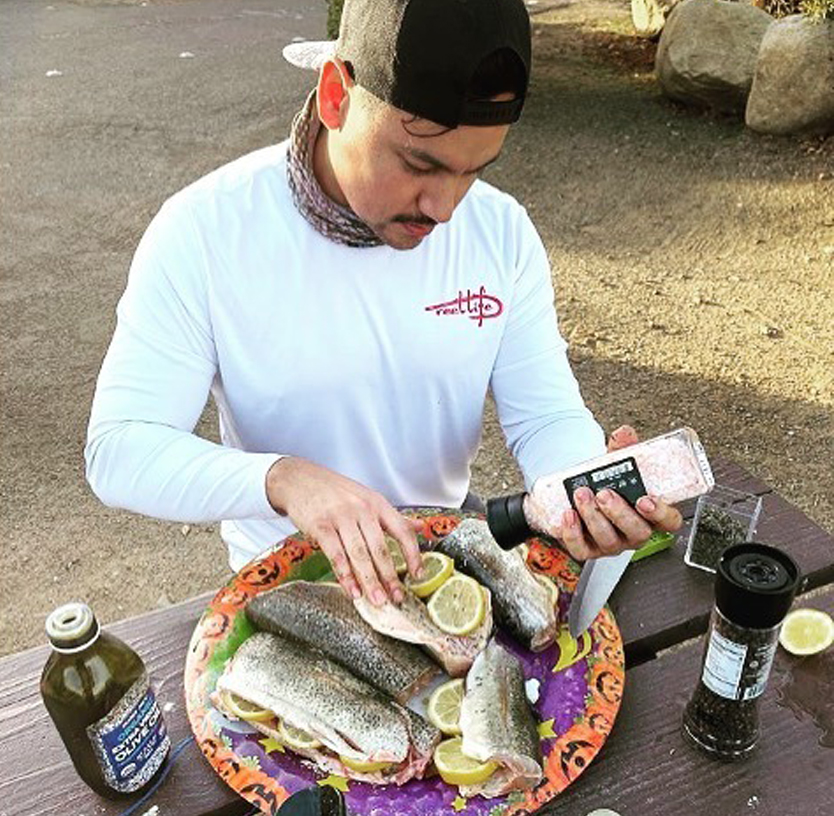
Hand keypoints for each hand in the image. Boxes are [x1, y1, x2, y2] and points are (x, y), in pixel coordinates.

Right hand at [265, 457, 423, 604]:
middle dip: (389, 576)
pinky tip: (352, 590)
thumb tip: (420, 527)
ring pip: (359, 554)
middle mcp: (362, 509)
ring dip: (369, 581)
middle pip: (380, 548)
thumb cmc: (334, 491)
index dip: (412, 554)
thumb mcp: (367, 497)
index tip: (418, 574)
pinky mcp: (320, 526)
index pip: (402, 530)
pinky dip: (345, 575)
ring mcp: (341, 517)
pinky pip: (336, 555)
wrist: (299, 479)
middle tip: (396, 597)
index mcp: (377, 503)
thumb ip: (392, 516)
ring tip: (377, 600)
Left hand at [558, 425, 682, 560]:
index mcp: (649, 514)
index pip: (669, 522)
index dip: (661, 514)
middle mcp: (633, 532)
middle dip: (620, 514)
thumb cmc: (605, 484)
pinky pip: (582, 550)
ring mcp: (612, 544)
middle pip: (638, 533)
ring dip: (593, 517)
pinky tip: (568, 514)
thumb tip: (624, 433)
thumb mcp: (616, 466)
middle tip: (605, 494)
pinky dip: (573, 533)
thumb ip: (622, 449)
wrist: (576, 496)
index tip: (646, 500)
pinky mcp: (588, 550)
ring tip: (582, 494)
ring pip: (608, 540)